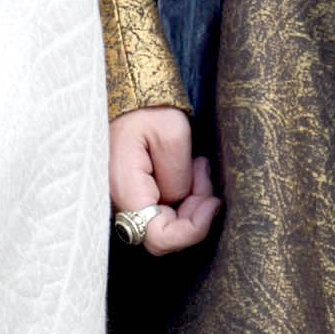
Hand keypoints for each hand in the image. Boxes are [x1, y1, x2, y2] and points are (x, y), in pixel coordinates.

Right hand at [109, 106, 219, 253]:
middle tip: (204, 175)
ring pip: (167, 222)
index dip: (192, 231)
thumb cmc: (146, 109)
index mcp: (127, 189)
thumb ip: (179, 177)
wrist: (128, 95)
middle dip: (195, 212)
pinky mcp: (136, 194)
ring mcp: (128, 199)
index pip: (159, 238)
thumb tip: (180, 199)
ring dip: (191, 200)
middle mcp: (122, 201)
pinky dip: (183, 195)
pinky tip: (189, 170)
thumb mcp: (173, 135)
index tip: (212, 203)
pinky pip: (163, 209)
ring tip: (198, 166)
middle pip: (165, 233)